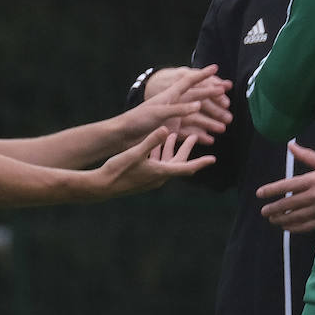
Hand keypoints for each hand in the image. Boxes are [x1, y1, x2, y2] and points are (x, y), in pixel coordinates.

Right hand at [95, 127, 215, 197]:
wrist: (102, 186)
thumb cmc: (118, 170)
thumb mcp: (135, 152)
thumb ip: (152, 140)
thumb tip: (167, 129)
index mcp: (160, 172)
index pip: (186, 167)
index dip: (200, 163)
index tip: (213, 159)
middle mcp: (158, 177)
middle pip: (178, 163)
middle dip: (186, 149)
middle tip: (195, 137)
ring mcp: (150, 178)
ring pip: (167, 162)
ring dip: (171, 149)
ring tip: (175, 135)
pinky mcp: (143, 178)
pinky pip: (157, 164)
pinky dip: (160, 153)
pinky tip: (155, 145)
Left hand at [141, 65, 231, 143]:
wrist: (123, 136)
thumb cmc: (137, 119)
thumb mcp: (158, 112)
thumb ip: (179, 109)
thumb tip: (199, 106)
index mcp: (170, 95)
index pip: (189, 81)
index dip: (202, 74)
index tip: (216, 68)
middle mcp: (174, 105)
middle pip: (198, 100)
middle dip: (213, 100)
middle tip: (229, 101)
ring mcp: (173, 119)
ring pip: (196, 119)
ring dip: (210, 122)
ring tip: (225, 126)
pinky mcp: (170, 132)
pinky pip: (189, 133)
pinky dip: (199, 136)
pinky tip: (210, 139)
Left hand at [256, 140, 314, 233]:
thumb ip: (306, 155)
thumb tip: (290, 145)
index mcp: (313, 180)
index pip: (286, 185)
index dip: (271, 189)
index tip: (259, 193)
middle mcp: (314, 196)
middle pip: (288, 203)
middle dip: (273, 208)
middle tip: (263, 211)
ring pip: (295, 216)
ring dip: (281, 219)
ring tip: (272, 219)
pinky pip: (307, 226)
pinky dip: (294, 228)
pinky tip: (286, 228)